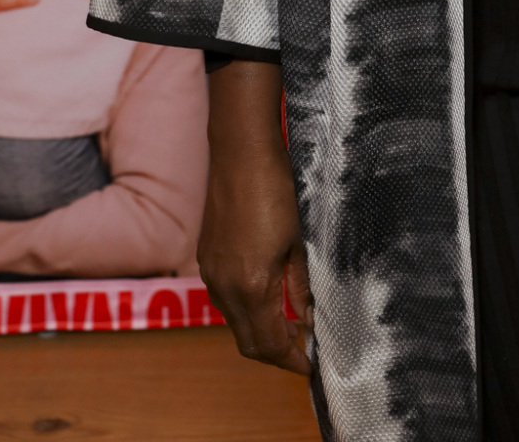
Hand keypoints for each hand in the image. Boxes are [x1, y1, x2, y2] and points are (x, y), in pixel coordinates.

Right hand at [199, 61, 311, 375]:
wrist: (241, 152)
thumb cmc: (277, 188)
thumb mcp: (299, 240)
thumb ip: (301, 285)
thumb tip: (308, 318)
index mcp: (251, 285)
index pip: (269, 343)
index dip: (290, 360)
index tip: (311, 366)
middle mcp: (224, 286)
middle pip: (248, 342)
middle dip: (276, 353)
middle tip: (303, 352)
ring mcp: (211, 273)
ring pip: (234, 323)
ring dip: (260, 333)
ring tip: (290, 327)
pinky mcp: (206, 258)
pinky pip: (225, 301)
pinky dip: (247, 312)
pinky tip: (268, 299)